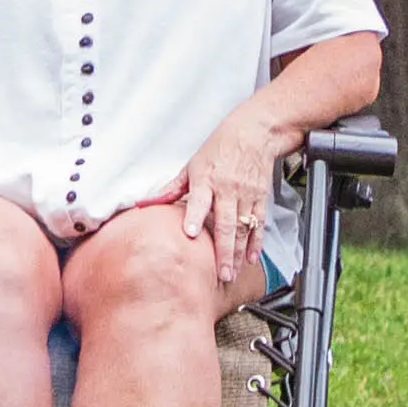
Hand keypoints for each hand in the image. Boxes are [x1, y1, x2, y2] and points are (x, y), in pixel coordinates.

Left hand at [173, 106, 284, 288]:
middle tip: (220, 274)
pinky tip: (251, 258)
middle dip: (223, 250)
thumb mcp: (192, 164)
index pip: (200, 200)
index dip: (195, 216)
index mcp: (207, 179)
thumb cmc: (220, 147)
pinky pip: (259, 224)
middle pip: (226, 223)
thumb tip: (147, 203)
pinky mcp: (260, 198)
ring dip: (238, 253)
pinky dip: (256, 242)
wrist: (254, 133)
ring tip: (232, 273)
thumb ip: (172, 188)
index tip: (191, 233)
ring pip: (243, 228)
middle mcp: (227, 188)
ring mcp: (246, 195)